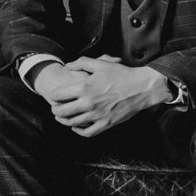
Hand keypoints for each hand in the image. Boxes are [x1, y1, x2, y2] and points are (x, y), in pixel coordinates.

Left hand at [45, 56, 170, 137]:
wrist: (141, 87)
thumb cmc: (122, 75)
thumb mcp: (100, 64)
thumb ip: (81, 62)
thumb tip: (68, 66)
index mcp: (84, 87)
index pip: (58, 95)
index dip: (54, 95)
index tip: (54, 96)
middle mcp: (88, 103)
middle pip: (62, 111)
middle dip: (55, 109)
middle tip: (55, 108)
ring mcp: (97, 115)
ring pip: (72, 123)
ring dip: (64, 121)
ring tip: (61, 117)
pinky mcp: (106, 124)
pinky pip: (88, 132)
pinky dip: (79, 131)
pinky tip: (76, 126)